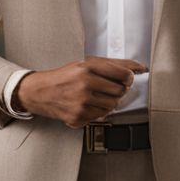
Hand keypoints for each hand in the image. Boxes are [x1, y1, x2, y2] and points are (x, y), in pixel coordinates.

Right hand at [13, 56, 146, 127]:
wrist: (40, 92)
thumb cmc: (64, 76)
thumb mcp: (85, 64)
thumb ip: (113, 64)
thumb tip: (139, 67)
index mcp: (87, 67)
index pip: (123, 74)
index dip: (128, 77)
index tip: (127, 78)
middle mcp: (84, 84)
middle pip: (120, 91)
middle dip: (117, 90)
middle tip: (106, 88)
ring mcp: (81, 102)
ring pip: (112, 106)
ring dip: (108, 102)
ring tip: (95, 96)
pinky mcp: (77, 117)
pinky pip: (101, 116)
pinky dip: (97, 111)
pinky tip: (86, 105)